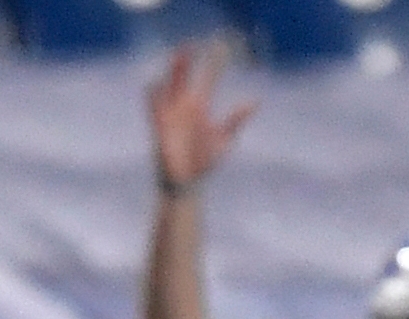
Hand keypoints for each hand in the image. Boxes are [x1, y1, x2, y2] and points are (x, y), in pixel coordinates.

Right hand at [148, 43, 256, 192]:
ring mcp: (170, 115)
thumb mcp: (224, 140)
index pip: (208, 79)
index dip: (213, 63)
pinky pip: (153, 107)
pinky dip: (153, 95)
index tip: (219, 46)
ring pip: (168, 86)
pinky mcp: (159, 127)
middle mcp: (184, 106)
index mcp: (200, 106)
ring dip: (172, 73)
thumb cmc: (203, 161)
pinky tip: (156, 84)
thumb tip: (255, 101)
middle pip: (184, 77)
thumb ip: (235, 120)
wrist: (187, 183)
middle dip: (186, 62)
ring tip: (178, 58)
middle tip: (191, 44)